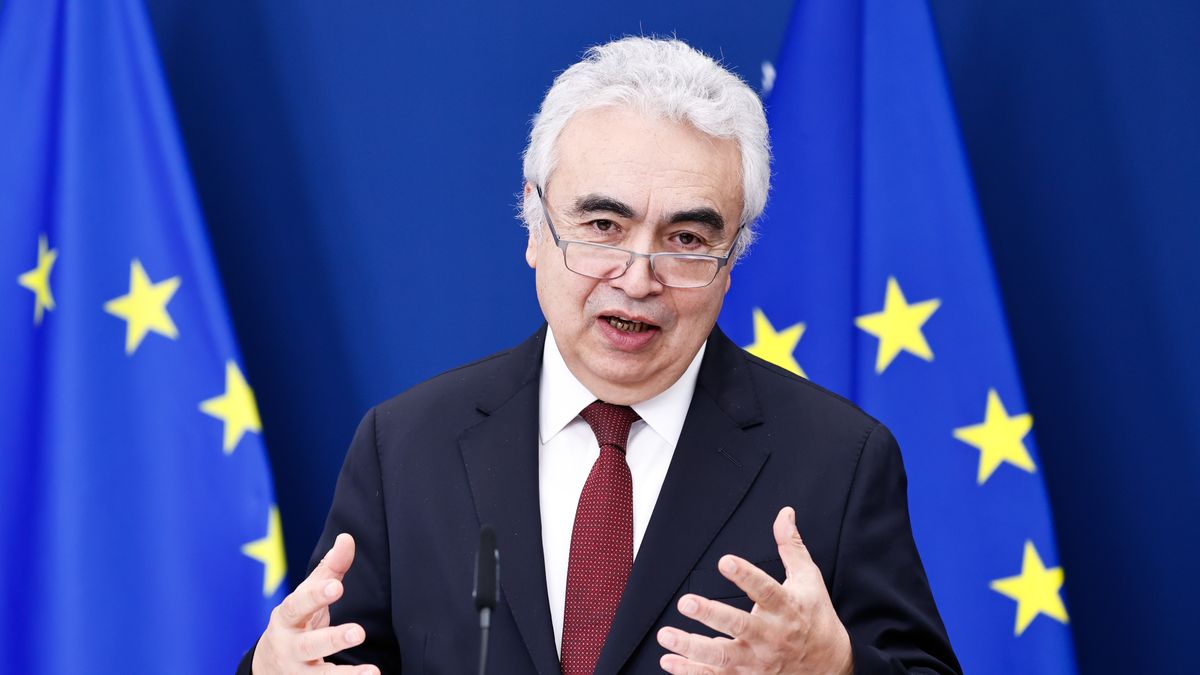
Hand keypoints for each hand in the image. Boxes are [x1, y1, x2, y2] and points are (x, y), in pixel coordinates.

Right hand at [251, 533, 377, 673]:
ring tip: (372, 672)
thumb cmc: (297, 622)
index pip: (300, 604)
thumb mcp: (307, 596)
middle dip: (333, 638)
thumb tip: (347, 538)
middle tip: (359, 631)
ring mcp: (297, 671)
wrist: (269, 667)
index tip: (338, 586)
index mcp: (288, 617)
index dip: (317, 595)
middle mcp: (289, 646)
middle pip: (309, 644)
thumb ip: (329, 570)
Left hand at [657, 507, 852, 673]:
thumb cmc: (815, 618)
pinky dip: (691, 672)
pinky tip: (669, 661)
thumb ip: (791, 547)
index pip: (766, 590)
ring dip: (692, 647)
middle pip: (740, 626)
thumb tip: (784, 514)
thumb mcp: (808, 579)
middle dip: (712, 614)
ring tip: (667, 635)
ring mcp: (758, 661)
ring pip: (722, 657)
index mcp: (786, 608)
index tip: (725, 561)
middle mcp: (771, 636)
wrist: (830, 666)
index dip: (746, 576)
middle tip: (687, 602)